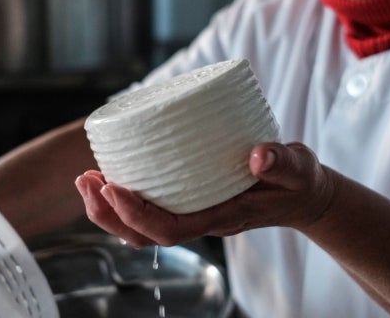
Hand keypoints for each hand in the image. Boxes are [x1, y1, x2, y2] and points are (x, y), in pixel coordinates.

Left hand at [74, 142, 335, 247]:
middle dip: (107, 213)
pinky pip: (151, 208)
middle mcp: (202, 220)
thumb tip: (258, 155)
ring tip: (89, 177)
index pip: (168, 229)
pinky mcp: (193, 201)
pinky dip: (125, 197)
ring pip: (141, 227)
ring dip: (109, 207)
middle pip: (143, 234)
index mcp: (222, 217)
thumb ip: (282, 162)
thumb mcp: (298, 169)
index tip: (113, 187)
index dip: (135, 214)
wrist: (303, 196)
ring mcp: (196, 213)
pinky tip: (116, 172)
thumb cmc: (298, 182)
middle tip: (86, 178)